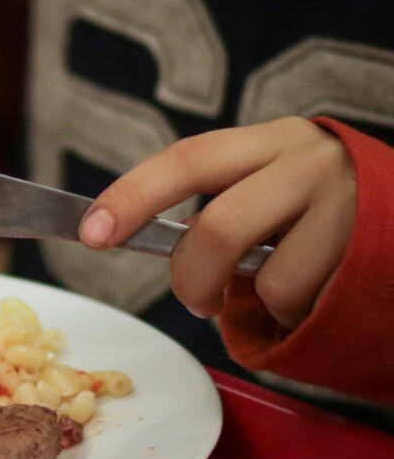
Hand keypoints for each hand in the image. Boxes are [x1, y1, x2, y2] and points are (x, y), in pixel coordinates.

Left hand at [79, 117, 355, 329]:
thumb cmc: (328, 214)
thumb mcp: (273, 191)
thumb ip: (221, 208)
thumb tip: (139, 235)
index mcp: (270, 141)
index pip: (187, 159)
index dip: (132, 196)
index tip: (91, 232)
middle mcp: (310, 160)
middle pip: (218, 228)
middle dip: (192, 279)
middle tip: (195, 303)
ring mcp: (347, 202)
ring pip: (267, 278)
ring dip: (257, 304)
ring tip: (280, 296)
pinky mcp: (370, 249)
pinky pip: (306, 301)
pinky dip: (294, 317)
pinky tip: (316, 297)